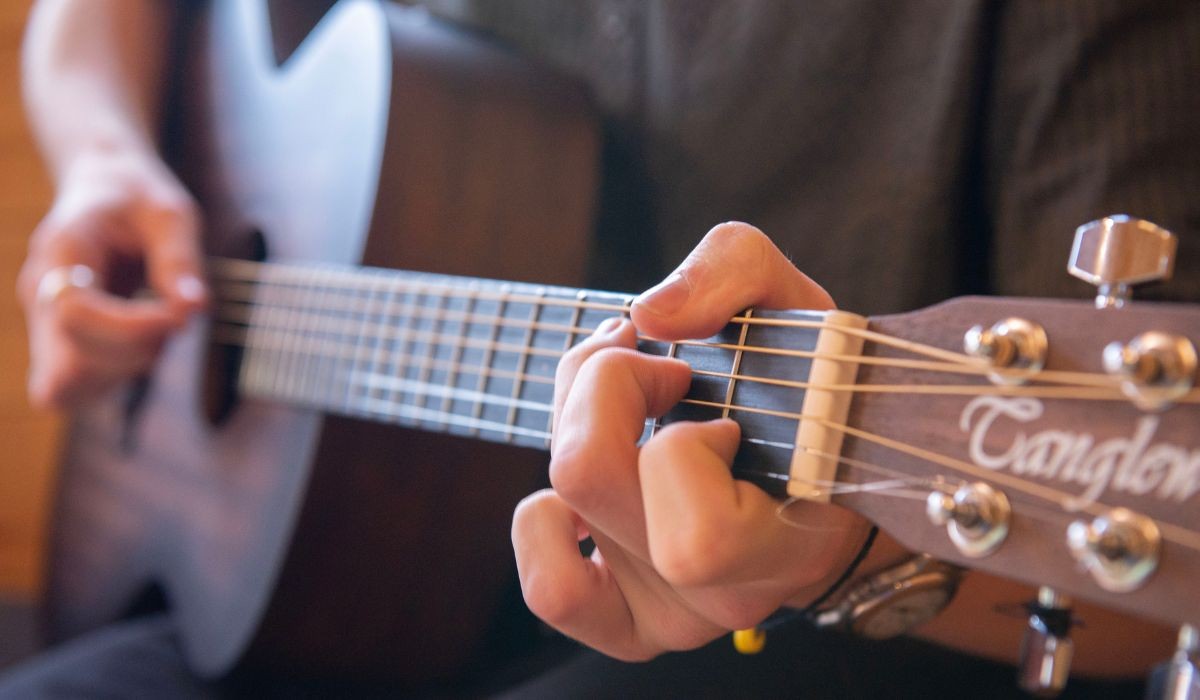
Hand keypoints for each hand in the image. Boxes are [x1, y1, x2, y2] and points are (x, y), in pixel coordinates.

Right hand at [17, 149, 206, 408]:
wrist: (105, 188)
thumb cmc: (139, 197)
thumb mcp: (171, 213)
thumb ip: (180, 259)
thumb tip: (193, 310)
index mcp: (59, 252)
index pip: (75, 315)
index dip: (132, 328)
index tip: (180, 315)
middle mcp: (40, 295)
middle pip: (67, 365)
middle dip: (133, 355)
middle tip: (170, 319)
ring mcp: (44, 324)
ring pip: (68, 387)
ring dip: (127, 370)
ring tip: (157, 326)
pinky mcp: (60, 344)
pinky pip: (76, 388)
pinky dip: (117, 376)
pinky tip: (145, 342)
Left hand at [512, 222, 871, 660]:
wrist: (837, 462)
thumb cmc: (811, 384)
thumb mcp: (789, 299)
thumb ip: (732, 272)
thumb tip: (650, 314)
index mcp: (787, 540)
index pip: (700, 535)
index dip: (680, 443)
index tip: (706, 392)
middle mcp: (729, 596)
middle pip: (589, 479)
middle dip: (606, 386)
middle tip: (657, 367)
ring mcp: (678, 616)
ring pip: (563, 510)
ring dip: (574, 430)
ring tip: (621, 409)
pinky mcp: (636, 623)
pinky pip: (553, 592)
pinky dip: (542, 526)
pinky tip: (582, 490)